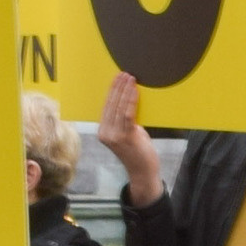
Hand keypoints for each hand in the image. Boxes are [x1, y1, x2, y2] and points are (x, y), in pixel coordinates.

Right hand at [96, 70, 158, 192]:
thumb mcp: (128, 133)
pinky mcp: (126, 137)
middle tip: (124, 74)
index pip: (106, 107)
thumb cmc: (137, 152)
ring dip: (124, 91)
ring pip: (119, 108)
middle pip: (111, 105)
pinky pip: (128, 114)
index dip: (111, 92)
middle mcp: (105, 134)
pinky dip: (131, 100)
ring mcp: (114, 136)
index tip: (117, 78)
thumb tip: (128, 101)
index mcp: (103, 132)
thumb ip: (124, 120)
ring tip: (130, 78)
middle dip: (117, 88)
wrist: (143, 171)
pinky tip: (135, 91)